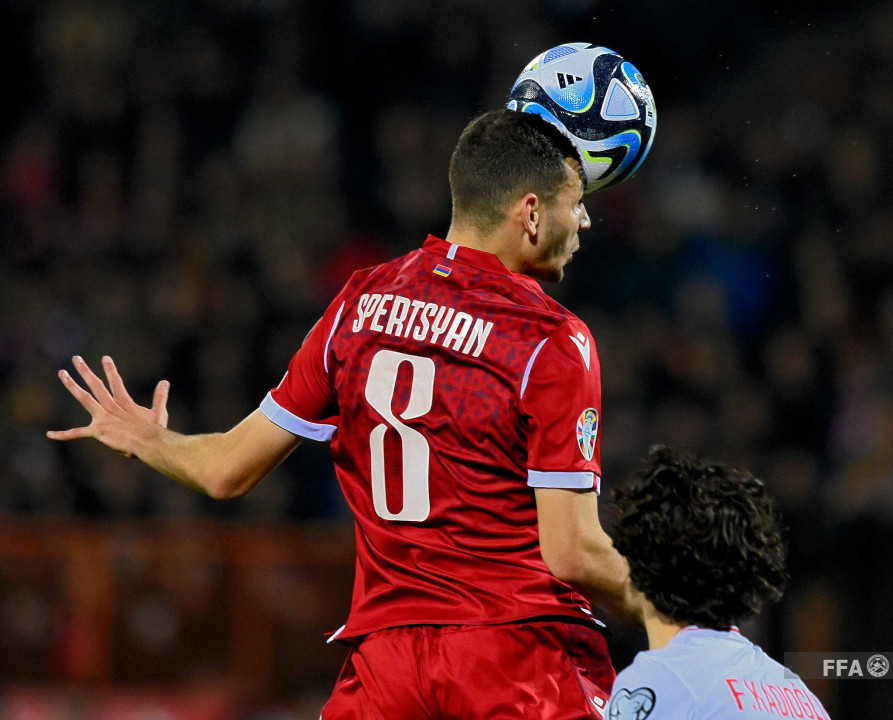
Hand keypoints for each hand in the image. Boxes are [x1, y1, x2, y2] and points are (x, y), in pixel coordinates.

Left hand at [47, 355, 169, 457]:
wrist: (148, 443)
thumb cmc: (154, 430)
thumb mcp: (159, 412)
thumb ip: (160, 397)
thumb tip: (165, 382)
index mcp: (124, 403)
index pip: (116, 382)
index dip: (110, 370)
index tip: (104, 358)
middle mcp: (111, 407)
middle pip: (96, 385)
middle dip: (85, 371)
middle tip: (76, 359)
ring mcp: (103, 418)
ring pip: (84, 398)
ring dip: (72, 385)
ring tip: (62, 373)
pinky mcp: (98, 432)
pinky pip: (77, 433)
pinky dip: (63, 435)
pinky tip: (49, 434)